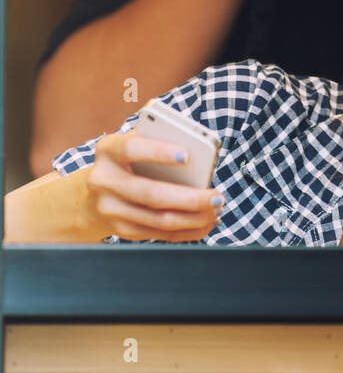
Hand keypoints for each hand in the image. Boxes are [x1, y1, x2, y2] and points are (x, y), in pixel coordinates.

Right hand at [87, 130, 223, 241]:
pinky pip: (160, 234)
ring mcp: (111, 209)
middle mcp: (104, 181)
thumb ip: (159, 139)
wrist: (95, 193)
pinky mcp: (122, 230)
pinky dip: (187, 231)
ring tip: (216, 210)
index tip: (187, 155)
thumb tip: (198, 147)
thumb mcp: (135, 142)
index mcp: (108, 151)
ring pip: (158, 220)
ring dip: (193, 218)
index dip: (158, 152)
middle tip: (217, 197)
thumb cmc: (128, 160)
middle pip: (151, 193)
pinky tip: (204, 223)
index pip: (131, 149)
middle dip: (190, 198)